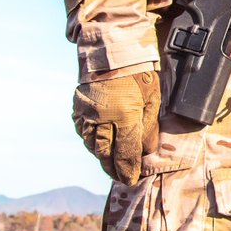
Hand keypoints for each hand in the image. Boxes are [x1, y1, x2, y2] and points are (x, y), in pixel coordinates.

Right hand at [72, 68, 160, 183]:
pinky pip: (82, 132)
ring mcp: (87, 113)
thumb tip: (146, 151)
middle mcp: (103, 118)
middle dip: (113, 169)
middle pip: (105, 154)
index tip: (131, 180)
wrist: (112, 50)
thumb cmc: (139, 73)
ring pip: (91, 145)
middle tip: (120, 178)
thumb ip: (148, 127)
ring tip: (110, 164)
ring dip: (101, 157)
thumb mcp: (152, 99)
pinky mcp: (78, 107)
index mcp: (125, 116)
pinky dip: (89, 142)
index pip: (126, 153)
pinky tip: (96, 145)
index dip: (128, 169)